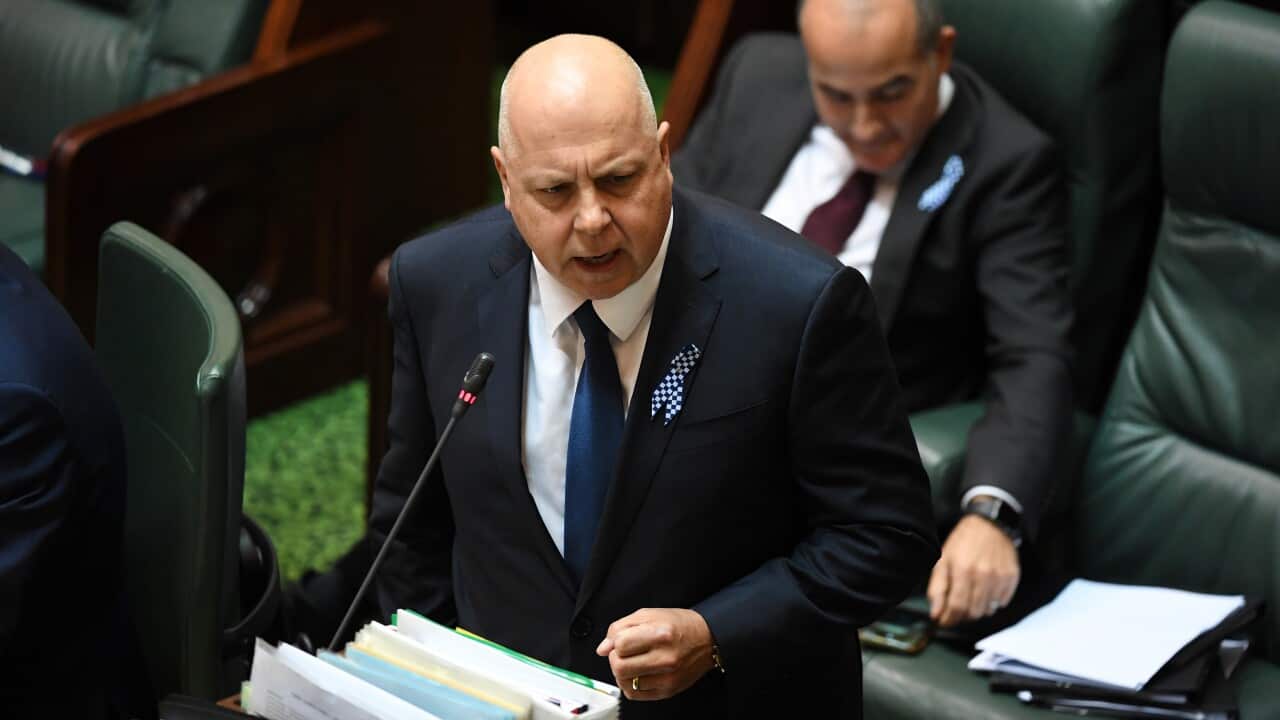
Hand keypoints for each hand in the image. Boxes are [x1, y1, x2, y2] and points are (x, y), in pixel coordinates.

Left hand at [596, 608, 716, 700]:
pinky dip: (629, 685)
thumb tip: (602, 648)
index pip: (620, 645)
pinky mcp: (668, 690)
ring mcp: (667, 677)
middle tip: (623, 653)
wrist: (708, 639)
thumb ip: (621, 627)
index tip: (621, 640)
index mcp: (660, 634)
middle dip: (614, 659)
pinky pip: (635, 695)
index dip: (615, 642)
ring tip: (631, 662)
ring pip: (625, 683)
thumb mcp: (649, 614)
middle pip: (619, 667)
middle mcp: (665, 658)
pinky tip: (636, 674)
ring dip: (621, 672)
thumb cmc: (679, 624)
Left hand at [927, 514, 1020, 626]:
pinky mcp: (1012, 578)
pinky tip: (984, 590)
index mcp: (962, 570)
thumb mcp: (943, 560)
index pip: (956, 607)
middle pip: (972, 612)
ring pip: (987, 611)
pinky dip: (991, 602)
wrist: (990, 525)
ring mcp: (1000, 578)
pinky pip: (1001, 603)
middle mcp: (983, 575)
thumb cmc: (963, 542)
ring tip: (970, 596)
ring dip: (976, 610)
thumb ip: (937, 588)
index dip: (949, 619)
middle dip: (961, 616)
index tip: (944, 621)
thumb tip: (935, 614)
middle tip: (956, 608)